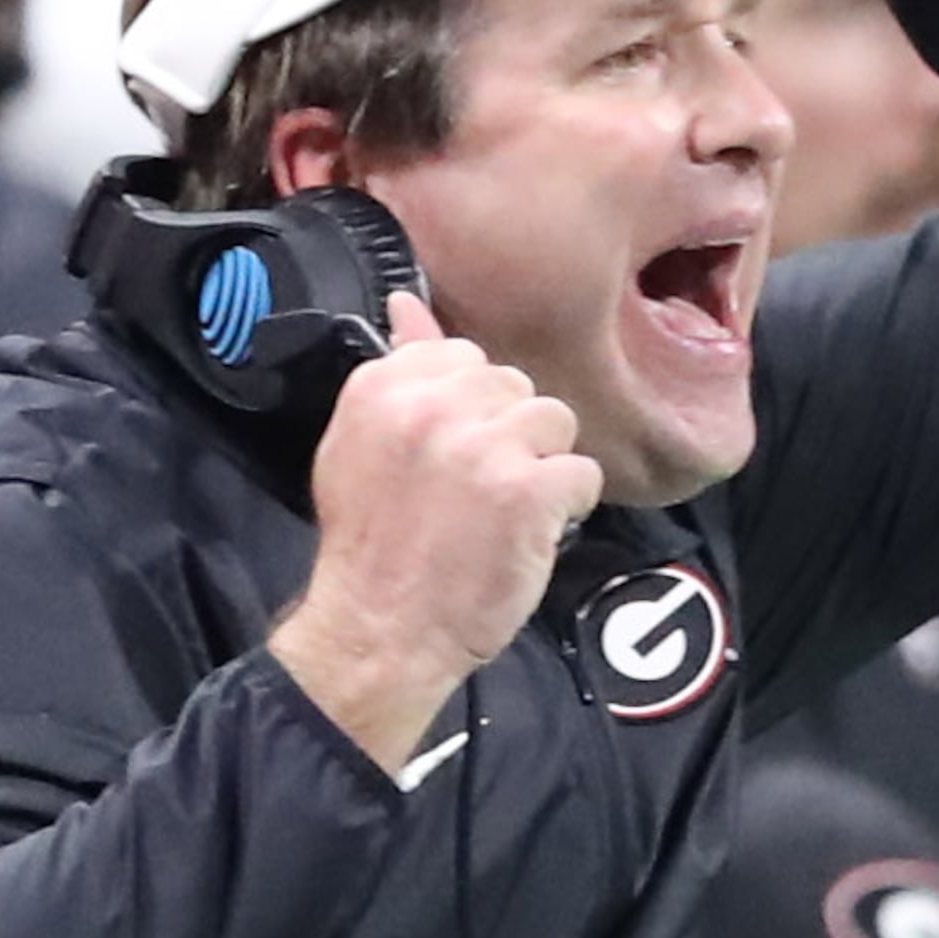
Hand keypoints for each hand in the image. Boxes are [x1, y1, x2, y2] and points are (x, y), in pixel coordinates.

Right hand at [267, 309, 598, 780]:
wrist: (379, 633)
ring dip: (540, 467)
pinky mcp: (529, 490)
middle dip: (506, 436)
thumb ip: (395, 375)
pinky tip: (529, 535)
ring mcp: (485, 446)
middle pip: (512, 387)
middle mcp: (433, 405)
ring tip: (504, 514)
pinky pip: (581, 472)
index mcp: (385, 387)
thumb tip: (409, 304)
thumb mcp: (357, 447)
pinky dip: (565, 508)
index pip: (461, 357)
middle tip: (473, 495)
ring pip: (553, 421)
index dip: (469, 410)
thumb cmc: (368, 548)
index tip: (451, 456)